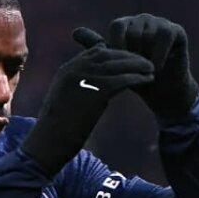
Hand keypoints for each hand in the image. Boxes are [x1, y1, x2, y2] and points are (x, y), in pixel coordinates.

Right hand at [19, 27, 155, 174]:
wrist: (46, 145)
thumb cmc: (55, 132)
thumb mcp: (65, 104)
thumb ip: (79, 92)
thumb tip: (97, 94)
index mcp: (66, 71)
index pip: (95, 52)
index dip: (115, 54)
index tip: (129, 59)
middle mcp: (74, 70)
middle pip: (107, 54)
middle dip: (128, 56)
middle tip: (145, 61)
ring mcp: (83, 80)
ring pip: (116, 64)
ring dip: (137, 65)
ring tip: (152, 68)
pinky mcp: (94, 93)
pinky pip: (121, 79)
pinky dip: (136, 77)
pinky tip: (148, 79)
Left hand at [105, 14, 198, 120]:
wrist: (160, 92)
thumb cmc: (134, 78)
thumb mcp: (112, 65)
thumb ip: (96, 47)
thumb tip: (75, 31)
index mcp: (125, 25)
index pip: (117, 27)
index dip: (118, 46)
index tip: (119, 66)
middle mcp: (142, 20)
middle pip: (132, 31)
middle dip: (133, 55)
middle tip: (136, 70)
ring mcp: (160, 23)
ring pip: (148, 34)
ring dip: (146, 57)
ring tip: (146, 70)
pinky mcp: (176, 30)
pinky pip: (164, 36)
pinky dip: (159, 54)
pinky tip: (156, 67)